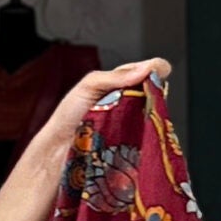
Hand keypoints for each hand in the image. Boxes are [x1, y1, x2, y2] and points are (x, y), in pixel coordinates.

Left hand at [30, 56, 172, 164]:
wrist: (57, 151)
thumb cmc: (68, 117)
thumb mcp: (88, 86)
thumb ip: (115, 77)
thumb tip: (144, 70)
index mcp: (115, 86)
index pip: (142, 72)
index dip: (154, 69)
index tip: (162, 70)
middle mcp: (125, 103)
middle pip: (151, 92)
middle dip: (157, 90)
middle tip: (158, 90)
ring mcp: (128, 124)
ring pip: (151, 114)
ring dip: (155, 111)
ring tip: (154, 108)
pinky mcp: (130, 144)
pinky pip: (145, 136)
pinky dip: (150, 132)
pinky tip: (150, 129)